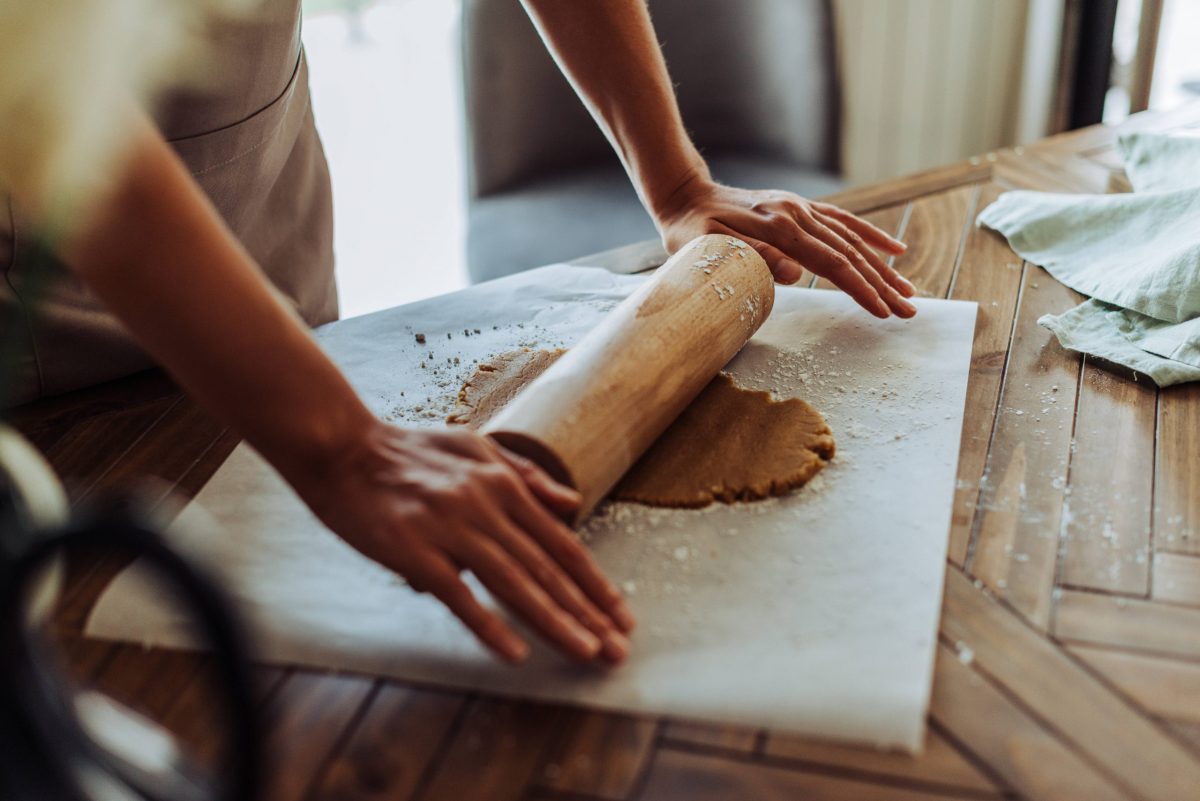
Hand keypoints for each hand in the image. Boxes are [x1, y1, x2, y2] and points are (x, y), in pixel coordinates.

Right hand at [293, 421, 633, 664]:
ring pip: (514, 583)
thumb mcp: (476, 448)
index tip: (622, 614)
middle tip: (617, 650)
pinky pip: (458, 595)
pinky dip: (488, 625)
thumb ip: (526, 475)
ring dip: (555, 622)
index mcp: (503, 484)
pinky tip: (515, 653)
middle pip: (546, 569)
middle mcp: (484, 505)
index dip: (595, 582)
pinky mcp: (413, 550)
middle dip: (587, 613)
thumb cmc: (408, 451)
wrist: (342, 449)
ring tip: (587, 653)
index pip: (561, 543)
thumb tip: (573, 501)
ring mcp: (449, 528)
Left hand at [654, 177, 916, 317]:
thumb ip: (754, 258)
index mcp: (779, 228)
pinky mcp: (799, 207)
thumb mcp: (711, 250)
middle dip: (882, 285)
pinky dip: (870, 236)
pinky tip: (894, 250)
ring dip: (883, 266)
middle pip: (850, 253)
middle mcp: (797, 214)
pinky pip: (842, 221)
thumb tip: (794, 274)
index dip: (860, 289)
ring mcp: (801, 208)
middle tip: (909, 310)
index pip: (831, 264)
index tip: (883, 312)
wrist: (686, 195)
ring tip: (908, 289)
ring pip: (851, 239)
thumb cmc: (693, 231)